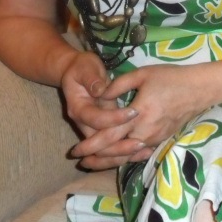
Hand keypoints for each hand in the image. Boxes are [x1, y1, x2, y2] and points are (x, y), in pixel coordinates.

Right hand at [60, 51, 148, 168]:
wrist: (76, 73)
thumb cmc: (82, 68)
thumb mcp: (85, 68)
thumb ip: (92, 79)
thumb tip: (101, 91)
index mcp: (78, 108)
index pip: (96, 119)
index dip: (114, 118)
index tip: (134, 112)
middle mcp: (84, 124)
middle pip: (100, 143)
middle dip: (120, 146)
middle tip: (141, 144)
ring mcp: (93, 129)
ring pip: (106, 150)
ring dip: (124, 153)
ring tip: (146, 151)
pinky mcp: (102, 130)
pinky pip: (113, 145)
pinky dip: (126, 151)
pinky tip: (144, 151)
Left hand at [70, 64, 215, 166]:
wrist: (199, 89)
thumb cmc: (170, 78)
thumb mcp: (142, 74)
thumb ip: (118, 85)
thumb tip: (99, 94)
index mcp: (138, 115)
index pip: (109, 135)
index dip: (91, 144)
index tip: (76, 150)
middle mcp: (145, 132)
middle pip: (116, 151)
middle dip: (96, 157)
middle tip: (79, 160)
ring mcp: (154, 138)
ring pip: (127, 155)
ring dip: (109, 160)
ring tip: (93, 162)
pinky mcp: (161, 139)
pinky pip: (139, 152)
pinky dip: (125, 157)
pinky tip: (116, 158)